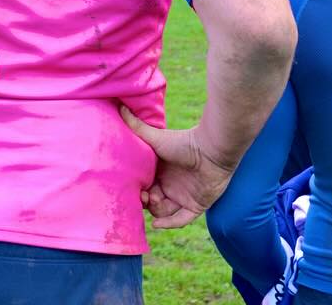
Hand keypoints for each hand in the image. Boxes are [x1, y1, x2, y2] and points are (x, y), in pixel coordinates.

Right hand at [122, 106, 234, 228]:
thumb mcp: (155, 137)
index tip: (130, 189)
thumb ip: (137, 126)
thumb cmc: (183, 142)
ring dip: (157, 211)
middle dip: (146, 202)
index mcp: (160, 172)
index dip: (137, 189)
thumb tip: (118, 106)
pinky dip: (169, 223)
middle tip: (144, 196)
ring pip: (164, 211)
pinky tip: (158, 224)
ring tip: (154, 201)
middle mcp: (171, 185)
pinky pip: (181, 219)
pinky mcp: (196, 205)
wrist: (212, 149)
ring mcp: (183, 196)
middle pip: (153, 201)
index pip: (144, 186)